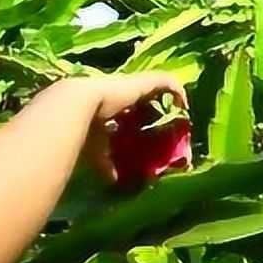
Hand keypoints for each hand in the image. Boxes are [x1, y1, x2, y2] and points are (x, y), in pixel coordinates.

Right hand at [65, 72, 188, 183]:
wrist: (78, 105)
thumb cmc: (84, 127)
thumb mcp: (96, 149)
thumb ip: (105, 163)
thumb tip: (113, 180)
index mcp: (109, 104)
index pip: (128, 108)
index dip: (139, 117)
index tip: (150, 130)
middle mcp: (123, 91)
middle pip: (144, 96)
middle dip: (157, 108)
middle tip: (169, 123)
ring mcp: (134, 84)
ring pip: (157, 86)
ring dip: (170, 97)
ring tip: (180, 111)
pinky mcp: (145, 81)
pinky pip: (167, 82)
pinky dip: (177, 90)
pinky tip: (184, 104)